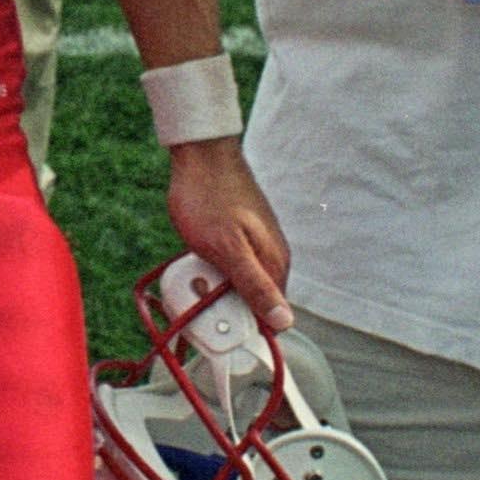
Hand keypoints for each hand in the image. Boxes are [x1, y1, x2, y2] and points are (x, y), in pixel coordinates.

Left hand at [165, 137, 294, 330]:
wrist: (200, 153)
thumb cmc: (209, 197)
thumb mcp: (228, 249)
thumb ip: (255, 286)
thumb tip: (285, 321)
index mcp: (275, 263)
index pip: (271, 317)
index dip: (244, 326)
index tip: (216, 322)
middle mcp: (271, 255)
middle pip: (252, 301)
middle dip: (224, 303)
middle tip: (198, 288)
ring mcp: (256, 243)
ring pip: (236, 282)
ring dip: (214, 283)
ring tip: (194, 266)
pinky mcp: (240, 235)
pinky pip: (228, 264)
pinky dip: (211, 265)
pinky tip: (196, 254)